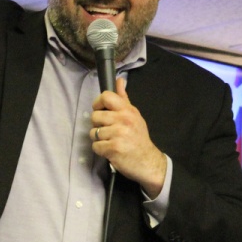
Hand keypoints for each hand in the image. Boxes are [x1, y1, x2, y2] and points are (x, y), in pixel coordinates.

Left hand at [90, 77, 166, 196]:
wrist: (148, 161)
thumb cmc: (139, 138)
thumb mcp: (134, 116)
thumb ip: (124, 99)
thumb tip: (119, 80)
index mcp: (128, 110)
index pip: (106, 96)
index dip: (98, 103)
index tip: (101, 111)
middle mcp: (124, 120)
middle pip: (95, 116)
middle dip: (97, 125)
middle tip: (107, 131)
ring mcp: (118, 134)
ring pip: (93, 133)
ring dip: (99, 139)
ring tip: (110, 141)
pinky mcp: (113, 149)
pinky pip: (96, 146)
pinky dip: (100, 150)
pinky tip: (110, 150)